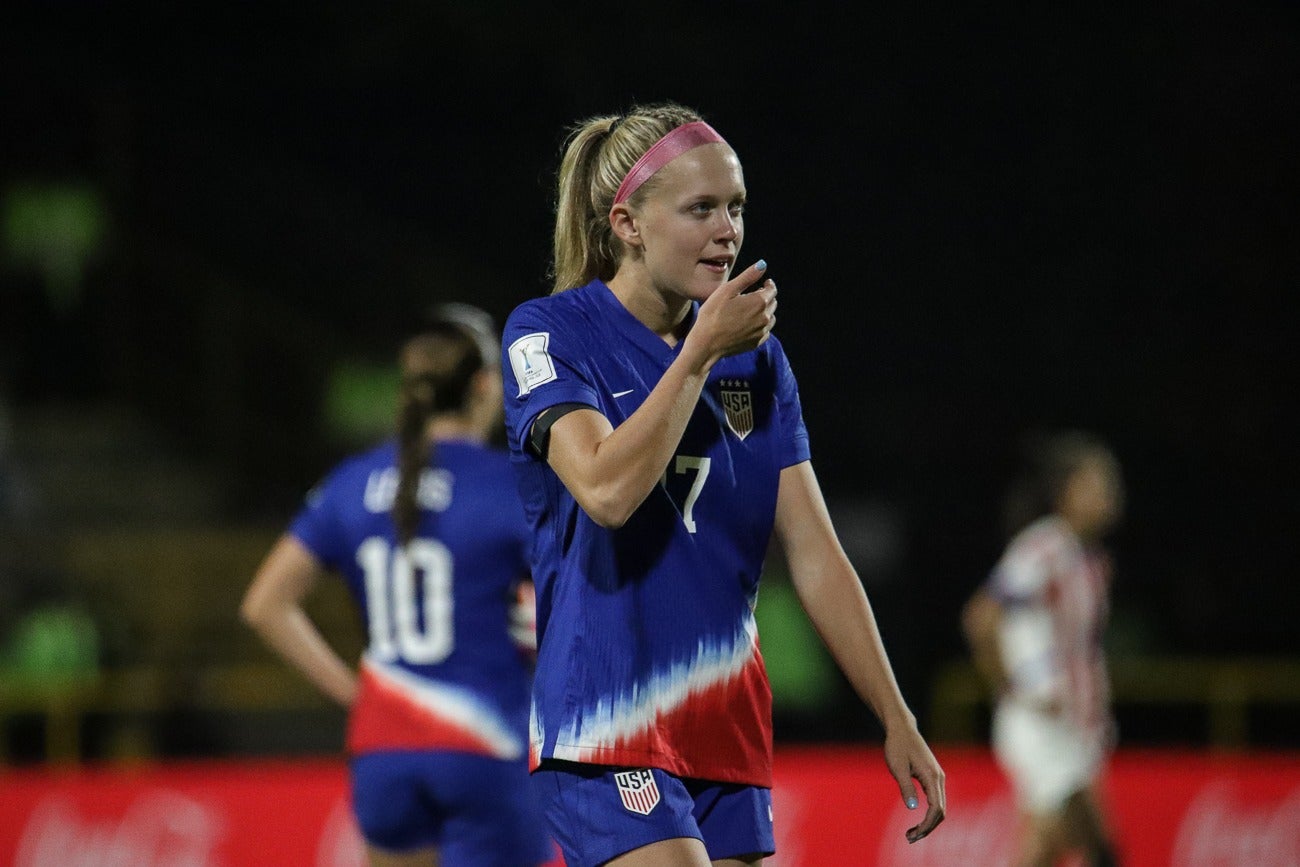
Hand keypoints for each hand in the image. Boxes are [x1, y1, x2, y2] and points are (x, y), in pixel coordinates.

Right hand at [685, 260, 776, 364]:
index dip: (768, 284)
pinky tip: (748, 324)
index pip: (772, 289)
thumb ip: (747, 276)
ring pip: (770, 318)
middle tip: (753, 296)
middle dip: (766, 297)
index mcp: (759, 302)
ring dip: (764, 312)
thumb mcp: (727, 290)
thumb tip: (762, 264)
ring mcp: (762, 332)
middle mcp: (765, 317)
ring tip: (751, 310)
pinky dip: (760, 325)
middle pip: (772, 303)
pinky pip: (765, 331)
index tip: (763, 283)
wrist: (706, 344)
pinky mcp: (756, 343)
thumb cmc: (713, 314)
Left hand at [883, 723, 945, 843]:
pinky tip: (917, 819)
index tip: (913, 835)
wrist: (901, 729)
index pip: (936, 809)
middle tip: (910, 838)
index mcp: (932, 777)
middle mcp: (939, 778)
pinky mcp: (933, 777)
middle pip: (941, 811)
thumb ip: (906, 787)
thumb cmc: (897, 746)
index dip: (927, 825)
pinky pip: (936, 800)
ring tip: (911, 833)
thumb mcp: (897, 767)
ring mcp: (938, 778)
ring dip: (929, 822)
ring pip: (940, 807)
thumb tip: (913, 808)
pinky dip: (929, 813)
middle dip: (928, 828)